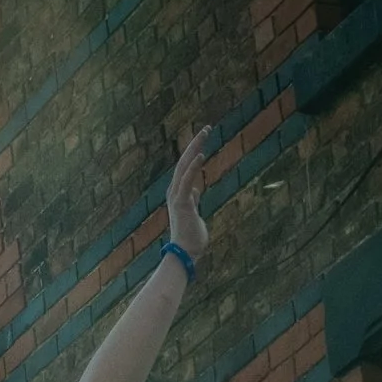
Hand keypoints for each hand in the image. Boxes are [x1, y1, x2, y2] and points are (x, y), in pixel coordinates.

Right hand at [166, 126, 211, 260]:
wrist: (184, 253)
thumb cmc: (191, 236)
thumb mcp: (193, 212)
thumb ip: (193, 200)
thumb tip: (195, 189)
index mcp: (178, 193)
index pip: (186, 167)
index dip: (195, 151)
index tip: (204, 139)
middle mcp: (174, 191)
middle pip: (184, 161)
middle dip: (195, 143)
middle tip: (207, 128)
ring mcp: (177, 196)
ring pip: (184, 166)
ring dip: (195, 148)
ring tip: (205, 133)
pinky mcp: (182, 202)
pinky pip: (187, 180)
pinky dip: (193, 167)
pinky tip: (201, 154)